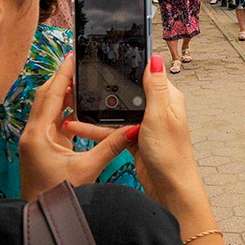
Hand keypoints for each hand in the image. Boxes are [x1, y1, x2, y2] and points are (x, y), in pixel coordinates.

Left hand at [19, 54, 135, 200]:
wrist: (43, 215)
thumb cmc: (57, 196)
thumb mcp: (88, 168)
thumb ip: (111, 145)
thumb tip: (134, 128)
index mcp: (38, 136)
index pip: (51, 95)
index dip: (63, 74)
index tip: (72, 56)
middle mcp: (32, 135)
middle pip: (46, 97)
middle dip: (62, 79)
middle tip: (78, 62)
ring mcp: (36, 141)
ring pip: (48, 108)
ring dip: (64, 93)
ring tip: (80, 79)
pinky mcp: (42, 148)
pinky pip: (53, 121)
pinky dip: (65, 109)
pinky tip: (78, 106)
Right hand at [70, 56, 209, 216]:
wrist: (168, 187)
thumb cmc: (170, 153)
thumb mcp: (160, 115)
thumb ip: (155, 88)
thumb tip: (156, 58)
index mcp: (168, 99)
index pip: (148, 74)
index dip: (131, 65)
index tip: (111, 57)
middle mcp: (158, 109)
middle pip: (130, 92)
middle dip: (109, 88)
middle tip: (84, 81)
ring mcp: (146, 125)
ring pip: (118, 112)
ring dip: (98, 111)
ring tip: (74, 105)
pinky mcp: (135, 139)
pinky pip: (114, 130)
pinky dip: (98, 129)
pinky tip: (79, 128)